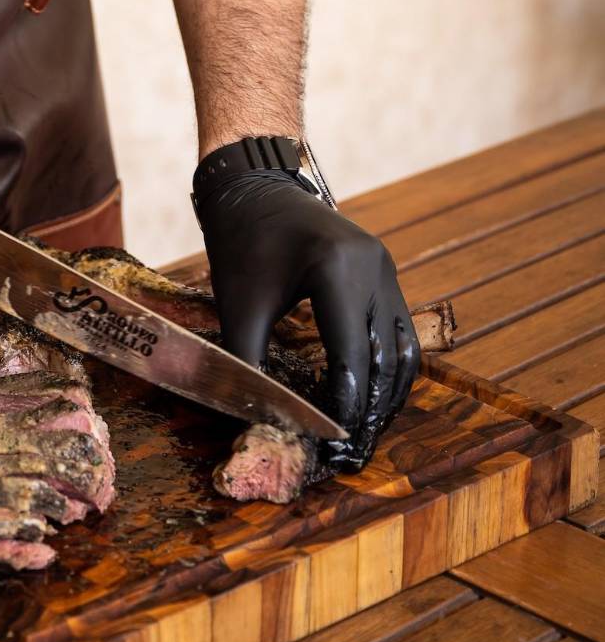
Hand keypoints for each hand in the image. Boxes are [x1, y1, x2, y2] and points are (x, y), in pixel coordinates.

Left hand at [195, 168, 420, 464]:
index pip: (351, 356)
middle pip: (384, 358)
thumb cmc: (240, 243)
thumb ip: (249, 363)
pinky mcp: (384, 272)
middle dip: (370, 411)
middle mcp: (373, 267)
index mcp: (337, 269)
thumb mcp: (238, 305)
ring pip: (402, 349)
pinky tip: (371, 399)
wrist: (252, 188)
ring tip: (365, 434)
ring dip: (387, 395)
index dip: (344, 406)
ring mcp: (385, 267)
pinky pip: (399, 331)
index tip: (332, 446)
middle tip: (352, 453)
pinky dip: (388, 369)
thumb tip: (259, 421)